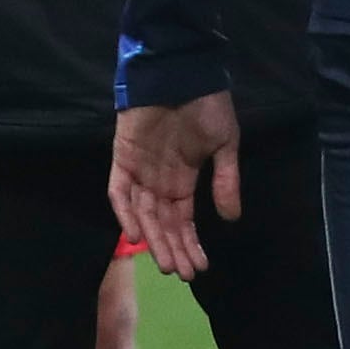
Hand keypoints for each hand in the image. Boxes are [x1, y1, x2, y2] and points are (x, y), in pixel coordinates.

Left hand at [111, 92, 239, 279]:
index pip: (183, 219)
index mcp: (184, 178)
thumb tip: (231, 218)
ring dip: (153, 239)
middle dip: (172, 248)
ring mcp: (139, 171)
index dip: (190, 243)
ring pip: (142, 214)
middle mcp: (160, 180)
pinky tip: (137, 234)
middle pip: (162, 223)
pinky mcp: (122, 158)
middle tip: (181, 274)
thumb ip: (226, 181)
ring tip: (165, 263)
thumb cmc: (207, 106)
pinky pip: (119, 192)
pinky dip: (125, 213)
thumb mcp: (226, 145)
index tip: (199, 266)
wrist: (182, 74)